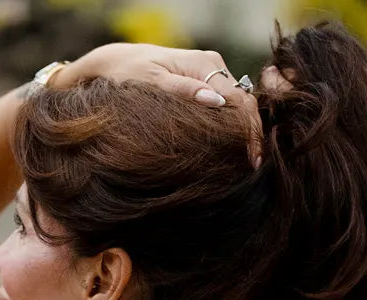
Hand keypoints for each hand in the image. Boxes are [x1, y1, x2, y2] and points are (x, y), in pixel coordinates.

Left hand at [64, 43, 262, 166]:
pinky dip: (230, 125)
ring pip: (236, 104)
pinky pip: (225, 104)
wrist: (114, 64)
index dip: (249, 131)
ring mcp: (210, 72)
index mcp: (204, 64)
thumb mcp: (151, 84)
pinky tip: (231, 147)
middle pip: (243, 102)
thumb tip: (213, 100)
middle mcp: (212, 65)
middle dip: (251, 133)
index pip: (240, 100)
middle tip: (252, 167)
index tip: (251, 161)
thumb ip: (182, 91)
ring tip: (245, 162)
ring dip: (242, 131)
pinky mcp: (203, 81)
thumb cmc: (127, 77)